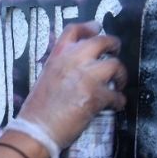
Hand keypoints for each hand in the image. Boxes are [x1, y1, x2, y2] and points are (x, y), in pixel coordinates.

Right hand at [15, 22, 126, 147]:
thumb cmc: (37, 110)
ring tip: (118, 84)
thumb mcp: (46, 79)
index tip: (96, 27)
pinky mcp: (95, 96)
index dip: (88, 27)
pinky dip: (118, 101)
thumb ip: (62, 67)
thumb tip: (80, 66)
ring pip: (115, 66)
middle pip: (102, 41)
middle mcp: (72, 62)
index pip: (73, 31)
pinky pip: (116, 95)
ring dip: (121, 75)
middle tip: (115, 53)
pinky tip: (115, 105)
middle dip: (114, 46)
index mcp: (57, 57)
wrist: (35, 131)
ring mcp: (85, 78)